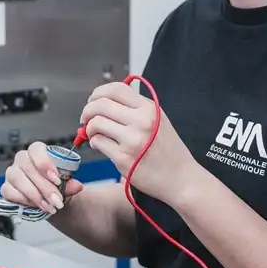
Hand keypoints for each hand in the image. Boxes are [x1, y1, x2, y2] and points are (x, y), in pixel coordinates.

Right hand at [0, 141, 83, 213]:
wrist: (51, 201)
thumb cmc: (57, 186)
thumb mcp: (67, 185)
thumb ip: (70, 184)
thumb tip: (77, 186)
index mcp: (37, 152)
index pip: (36, 149)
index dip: (45, 163)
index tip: (57, 180)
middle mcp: (22, 159)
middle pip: (28, 167)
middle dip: (44, 186)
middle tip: (57, 200)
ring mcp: (12, 173)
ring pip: (17, 179)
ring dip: (34, 194)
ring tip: (49, 206)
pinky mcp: (6, 187)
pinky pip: (9, 191)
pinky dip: (23, 200)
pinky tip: (36, 206)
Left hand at [80, 81, 196, 203]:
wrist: (181, 178)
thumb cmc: (169, 151)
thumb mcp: (158, 120)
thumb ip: (135, 108)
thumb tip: (103, 102)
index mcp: (149, 108)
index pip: (115, 89)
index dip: (97, 93)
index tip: (92, 100)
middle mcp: (141, 120)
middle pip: (100, 104)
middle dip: (87, 111)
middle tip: (85, 119)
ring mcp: (132, 139)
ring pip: (96, 123)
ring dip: (89, 128)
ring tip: (95, 134)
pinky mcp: (123, 157)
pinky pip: (98, 142)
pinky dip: (94, 142)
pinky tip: (101, 145)